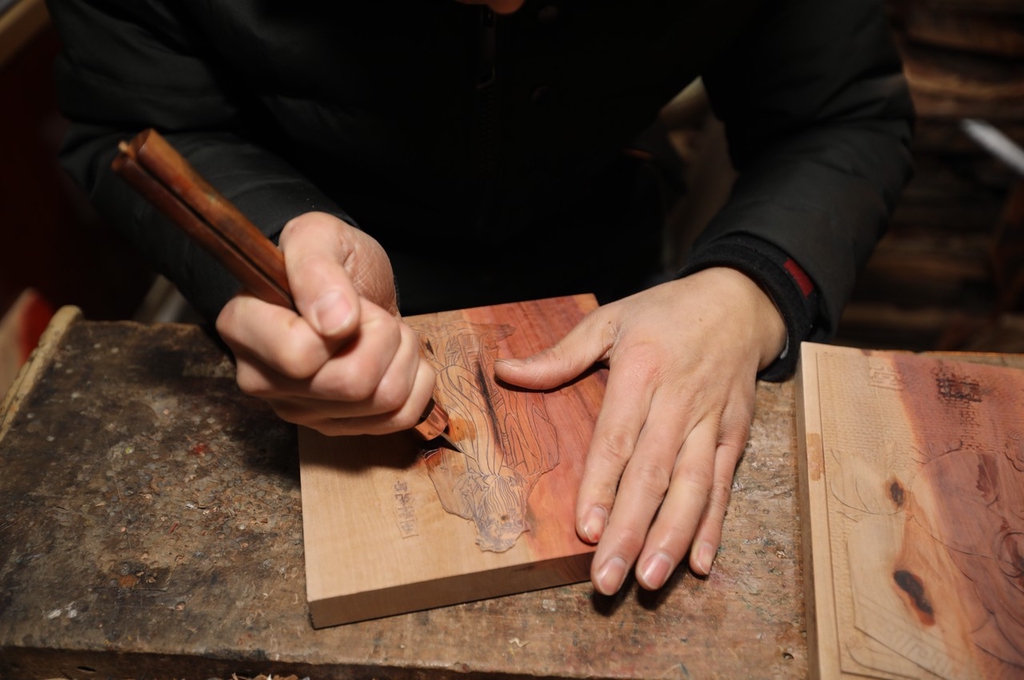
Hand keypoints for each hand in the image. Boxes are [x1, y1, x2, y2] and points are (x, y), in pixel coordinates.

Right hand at [215, 212, 436, 435]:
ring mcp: (301, 411)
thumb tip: (334, 321)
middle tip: (370, 314)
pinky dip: (415, 381)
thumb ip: (316, 268)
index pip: (298, 355)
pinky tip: (395, 358)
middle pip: (350, 383)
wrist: (349, 287)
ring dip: (401, 354)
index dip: (341, 324)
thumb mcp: (318, 236)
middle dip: (381, 336)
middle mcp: (263, 380)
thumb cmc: (328, 261)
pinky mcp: (338, 427)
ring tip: (382, 331)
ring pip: (382, 400)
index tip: (345, 301)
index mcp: (243, 329)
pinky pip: (401, 417)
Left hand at [494, 267, 786, 593]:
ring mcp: (711, 423)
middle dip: (631, 531)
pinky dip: (714, 526)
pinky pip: (724, 486)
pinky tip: (699, 563)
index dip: (602, 486)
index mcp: (642, 371)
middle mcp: (679, 402)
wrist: (738, 303)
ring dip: (672, 538)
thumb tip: (506, 372)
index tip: (586, 529)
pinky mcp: (735, 436)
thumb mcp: (609, 320)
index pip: (617, 439)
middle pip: (653, 474)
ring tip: (650, 579)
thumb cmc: (665, 313)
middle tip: (608, 579)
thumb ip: (560, 355)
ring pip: (693, 488)